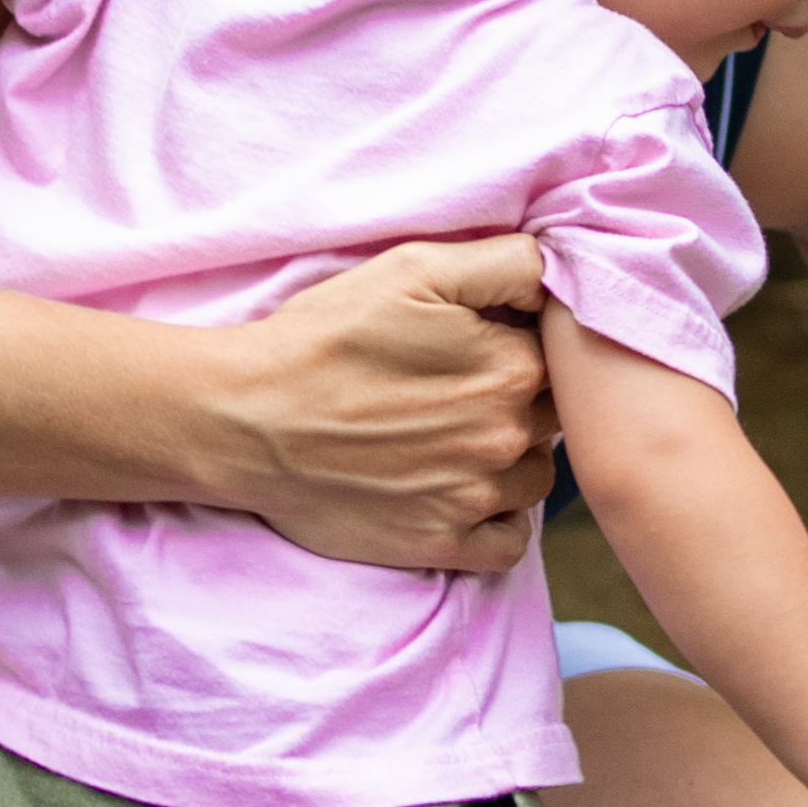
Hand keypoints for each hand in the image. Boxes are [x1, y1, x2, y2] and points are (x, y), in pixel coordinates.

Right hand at [224, 237, 555, 571]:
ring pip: (537, 477)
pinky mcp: (443, 543)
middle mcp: (507, 437)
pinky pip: (510, 542)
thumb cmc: (324, 338)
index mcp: (512, 368)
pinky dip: (498, 521)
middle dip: (522, 399)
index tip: (480, 342)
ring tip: (451, 437)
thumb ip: (507, 263)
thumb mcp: (412, 270)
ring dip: (511, 458)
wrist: (245, 419)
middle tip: (458, 388)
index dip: (526, 342)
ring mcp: (477, 496)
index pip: (562, 354)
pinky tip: (461, 490)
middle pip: (554, 415)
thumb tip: (562, 276)